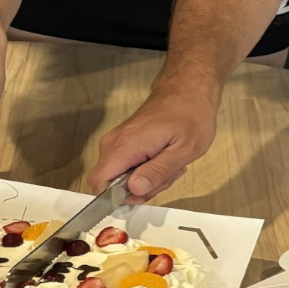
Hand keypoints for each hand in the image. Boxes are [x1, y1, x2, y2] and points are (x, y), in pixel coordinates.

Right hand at [86, 85, 219, 203]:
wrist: (187, 90)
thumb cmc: (190, 116)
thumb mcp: (182, 151)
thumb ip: (157, 172)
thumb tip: (134, 190)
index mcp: (124, 146)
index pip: (98, 183)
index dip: (118, 198)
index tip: (144, 193)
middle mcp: (114, 144)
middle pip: (112, 185)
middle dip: (140, 189)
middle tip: (166, 176)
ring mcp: (117, 141)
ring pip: (121, 178)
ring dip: (147, 179)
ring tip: (169, 164)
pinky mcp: (124, 141)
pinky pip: (127, 167)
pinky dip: (147, 169)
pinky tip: (165, 158)